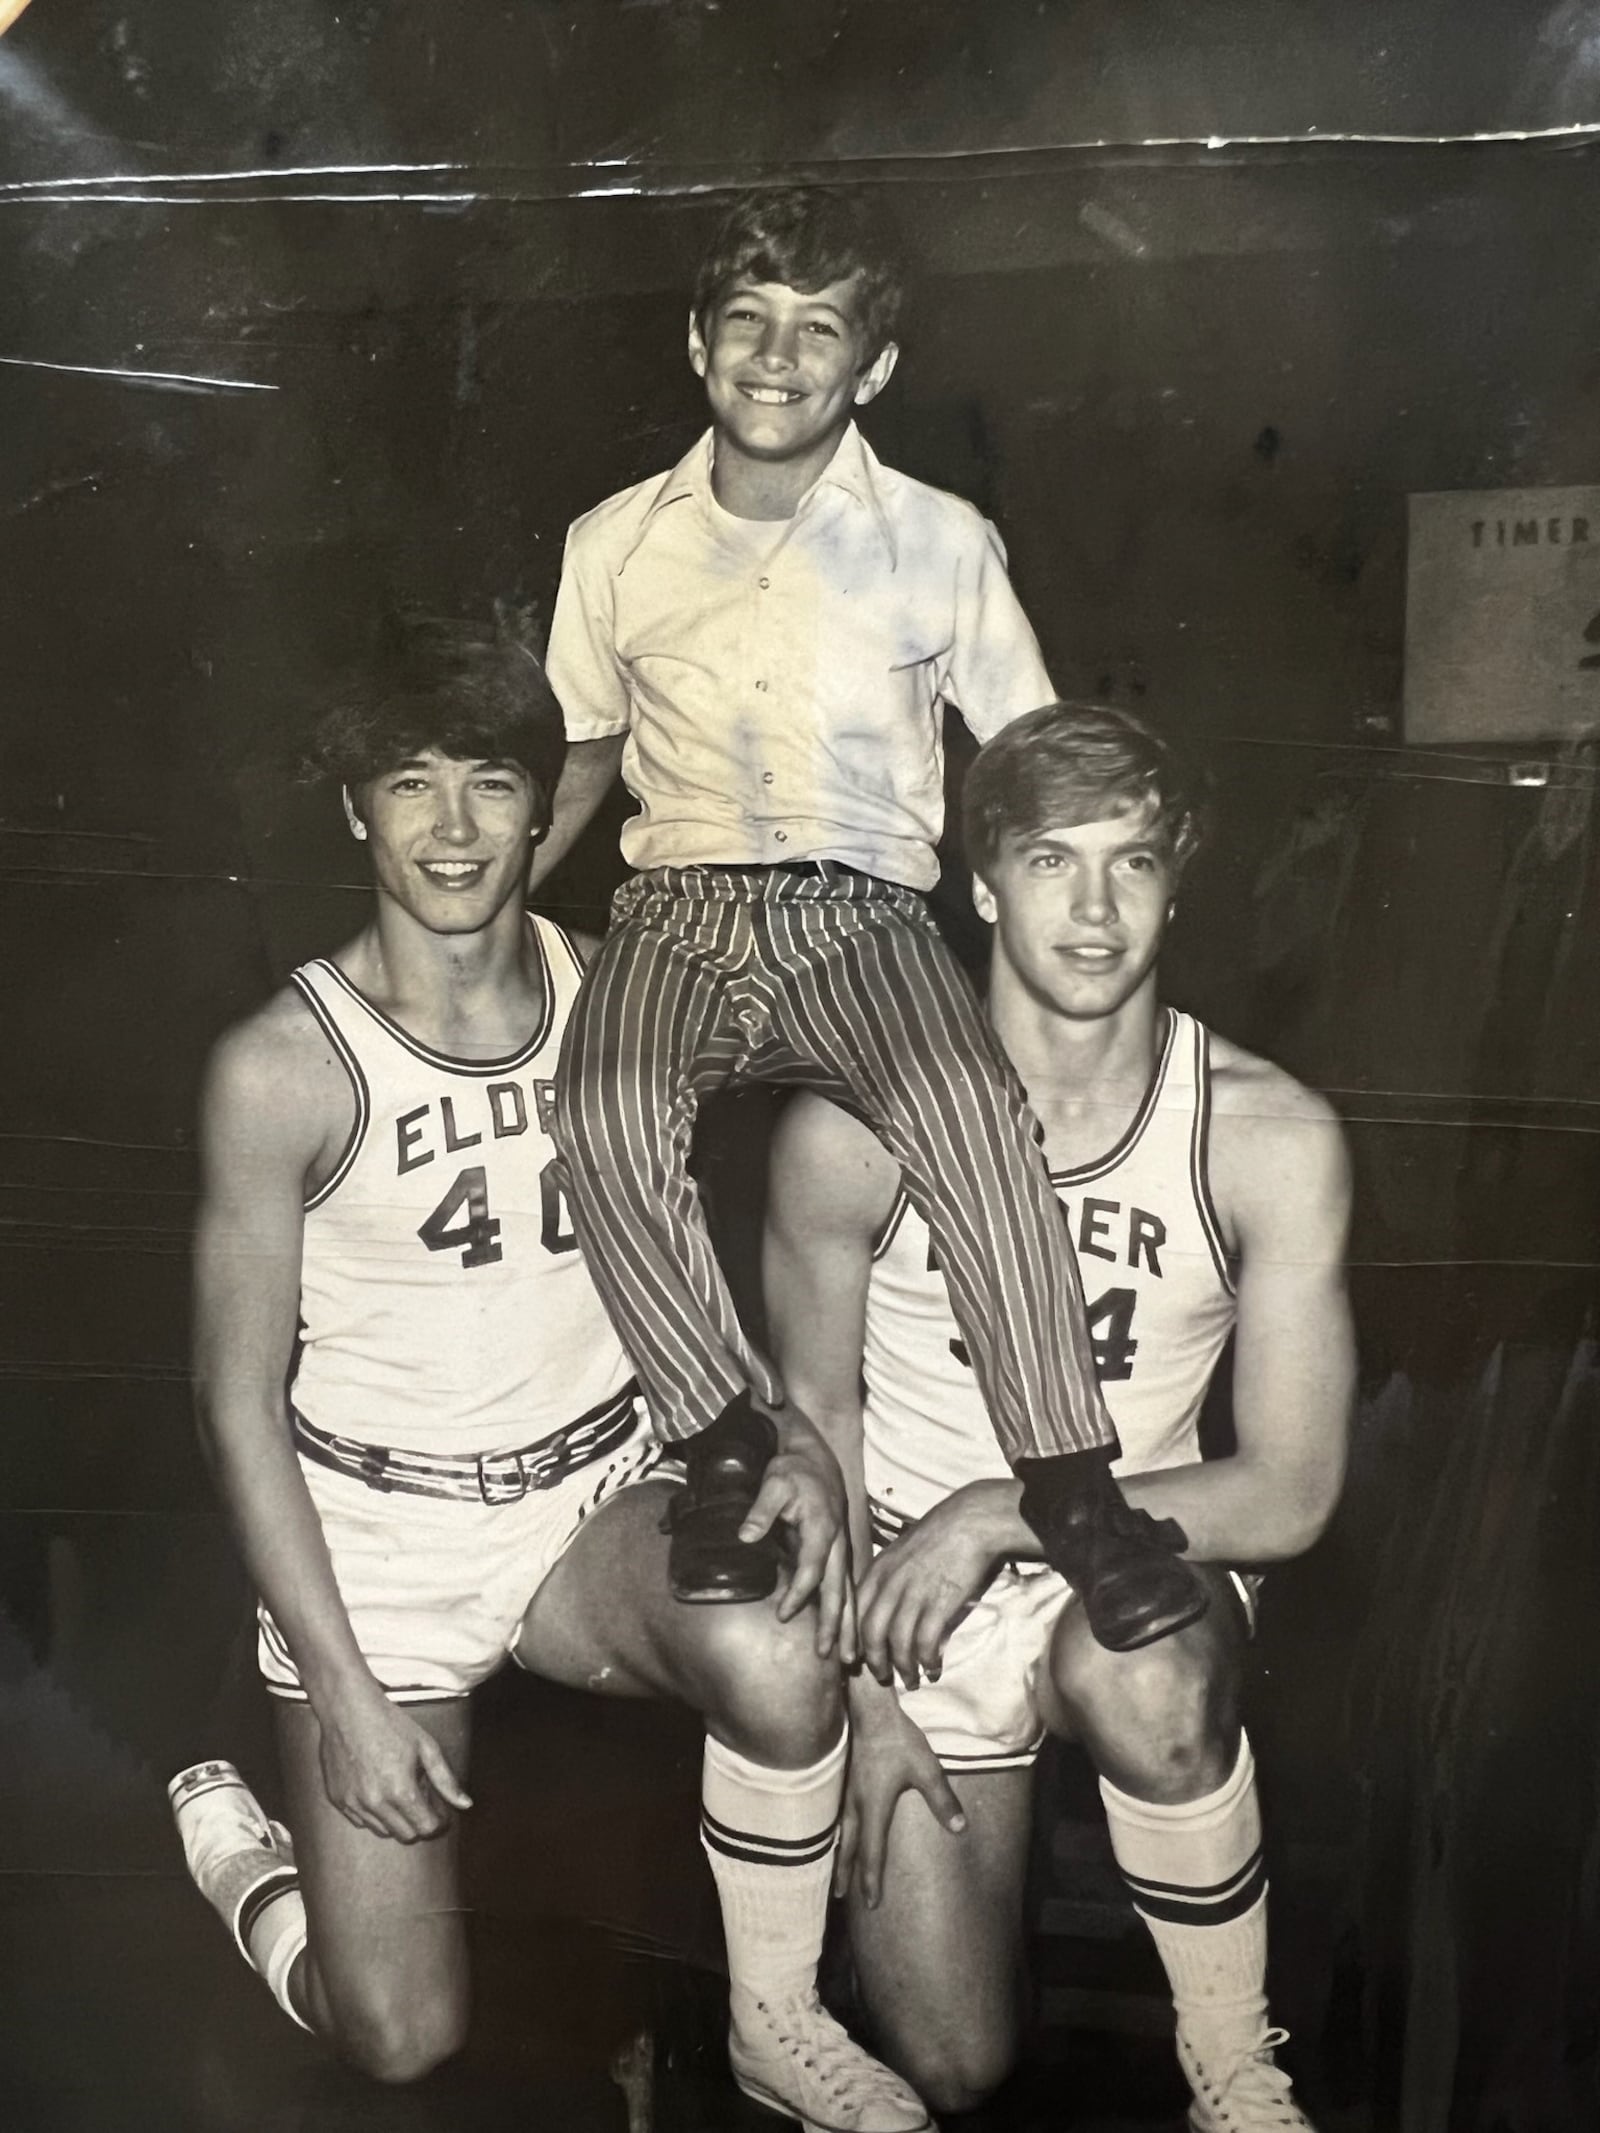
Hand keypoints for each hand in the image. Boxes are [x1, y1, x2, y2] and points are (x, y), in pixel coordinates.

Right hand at [315, 1683, 472, 1841]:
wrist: (348, 1710)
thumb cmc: (390, 1724)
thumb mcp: (426, 1746)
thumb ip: (446, 1780)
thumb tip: (465, 1804)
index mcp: (401, 1791)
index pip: (426, 1827)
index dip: (438, 1821)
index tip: (440, 1811)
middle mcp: (376, 1804)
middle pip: (405, 1834)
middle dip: (418, 1822)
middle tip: (422, 1800)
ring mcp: (354, 1804)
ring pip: (382, 1831)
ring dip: (396, 1819)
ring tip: (399, 1791)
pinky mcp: (337, 1800)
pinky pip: (361, 1821)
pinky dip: (374, 1813)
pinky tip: (379, 1790)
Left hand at [737, 1404, 856, 1660]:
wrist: (815, 1459)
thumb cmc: (793, 1471)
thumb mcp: (774, 1483)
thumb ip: (761, 1510)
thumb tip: (745, 1536)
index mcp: (823, 1528)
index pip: (812, 1569)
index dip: (799, 1594)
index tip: (783, 1616)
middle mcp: (838, 1543)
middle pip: (838, 1590)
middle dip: (835, 1624)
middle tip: (830, 1656)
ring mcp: (842, 1549)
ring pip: (849, 1593)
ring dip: (849, 1625)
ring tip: (850, 1658)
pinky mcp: (840, 1553)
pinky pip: (848, 1587)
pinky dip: (850, 1612)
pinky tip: (850, 1633)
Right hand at [837, 1689, 965, 1909]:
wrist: (870, 1711)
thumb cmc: (899, 1741)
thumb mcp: (927, 1769)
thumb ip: (943, 1799)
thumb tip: (960, 1828)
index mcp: (874, 1808)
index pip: (871, 1852)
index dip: (871, 1879)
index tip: (871, 1904)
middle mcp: (855, 1804)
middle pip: (848, 1847)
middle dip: (845, 1873)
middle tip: (839, 1896)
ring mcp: (845, 1791)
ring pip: (838, 1831)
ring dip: (837, 1854)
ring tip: (834, 1870)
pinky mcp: (842, 1779)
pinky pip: (835, 1815)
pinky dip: (834, 1832)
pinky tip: (835, 1831)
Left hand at [857, 1484, 1010, 1688]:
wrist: (971, 1521)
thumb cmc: (941, 1534)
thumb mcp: (903, 1549)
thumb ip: (891, 1576)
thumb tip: (888, 1606)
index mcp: (879, 1570)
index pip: (856, 1612)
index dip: (855, 1639)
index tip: (857, 1658)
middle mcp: (891, 1584)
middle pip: (871, 1633)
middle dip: (875, 1661)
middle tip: (883, 1676)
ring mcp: (914, 1594)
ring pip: (897, 1643)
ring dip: (903, 1668)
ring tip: (911, 1680)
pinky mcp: (939, 1604)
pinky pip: (925, 1643)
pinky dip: (927, 1661)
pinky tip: (934, 1668)